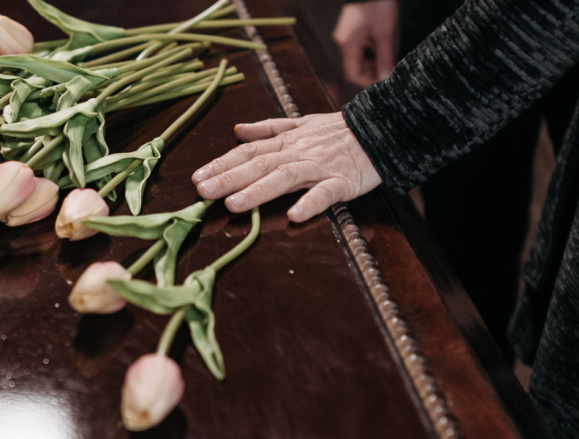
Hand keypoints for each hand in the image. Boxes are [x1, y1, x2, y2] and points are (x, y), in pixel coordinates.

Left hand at [192, 113, 381, 222]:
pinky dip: (310, 203)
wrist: (381, 129)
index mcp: (287, 142)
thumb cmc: (339, 131)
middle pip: (259, 164)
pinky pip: (325, 193)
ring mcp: (320, 168)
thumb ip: (268, 129)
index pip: (248, 151)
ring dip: (258, 191)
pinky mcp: (342, 182)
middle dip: (228, 178)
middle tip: (202, 191)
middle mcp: (298, 153)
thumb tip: (237, 130)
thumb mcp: (301, 123)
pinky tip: (295, 216)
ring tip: (234, 204)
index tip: (197, 176)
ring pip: (285, 178)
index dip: (222, 163)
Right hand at [333, 0, 398, 86]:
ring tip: (391, 53)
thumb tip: (384, 78)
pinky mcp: (355, 28)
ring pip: (362, 56)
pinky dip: (375, 48)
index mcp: (347, 45)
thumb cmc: (377, 5)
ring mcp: (349, 35)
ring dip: (376, 59)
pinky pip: (363, 45)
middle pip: (357, 66)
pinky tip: (386, 43)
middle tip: (391, 66)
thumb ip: (385, 58)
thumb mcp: (385, 34)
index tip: (385, 79)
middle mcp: (344, 42)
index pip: (353, 74)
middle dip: (374, 69)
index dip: (369, 81)